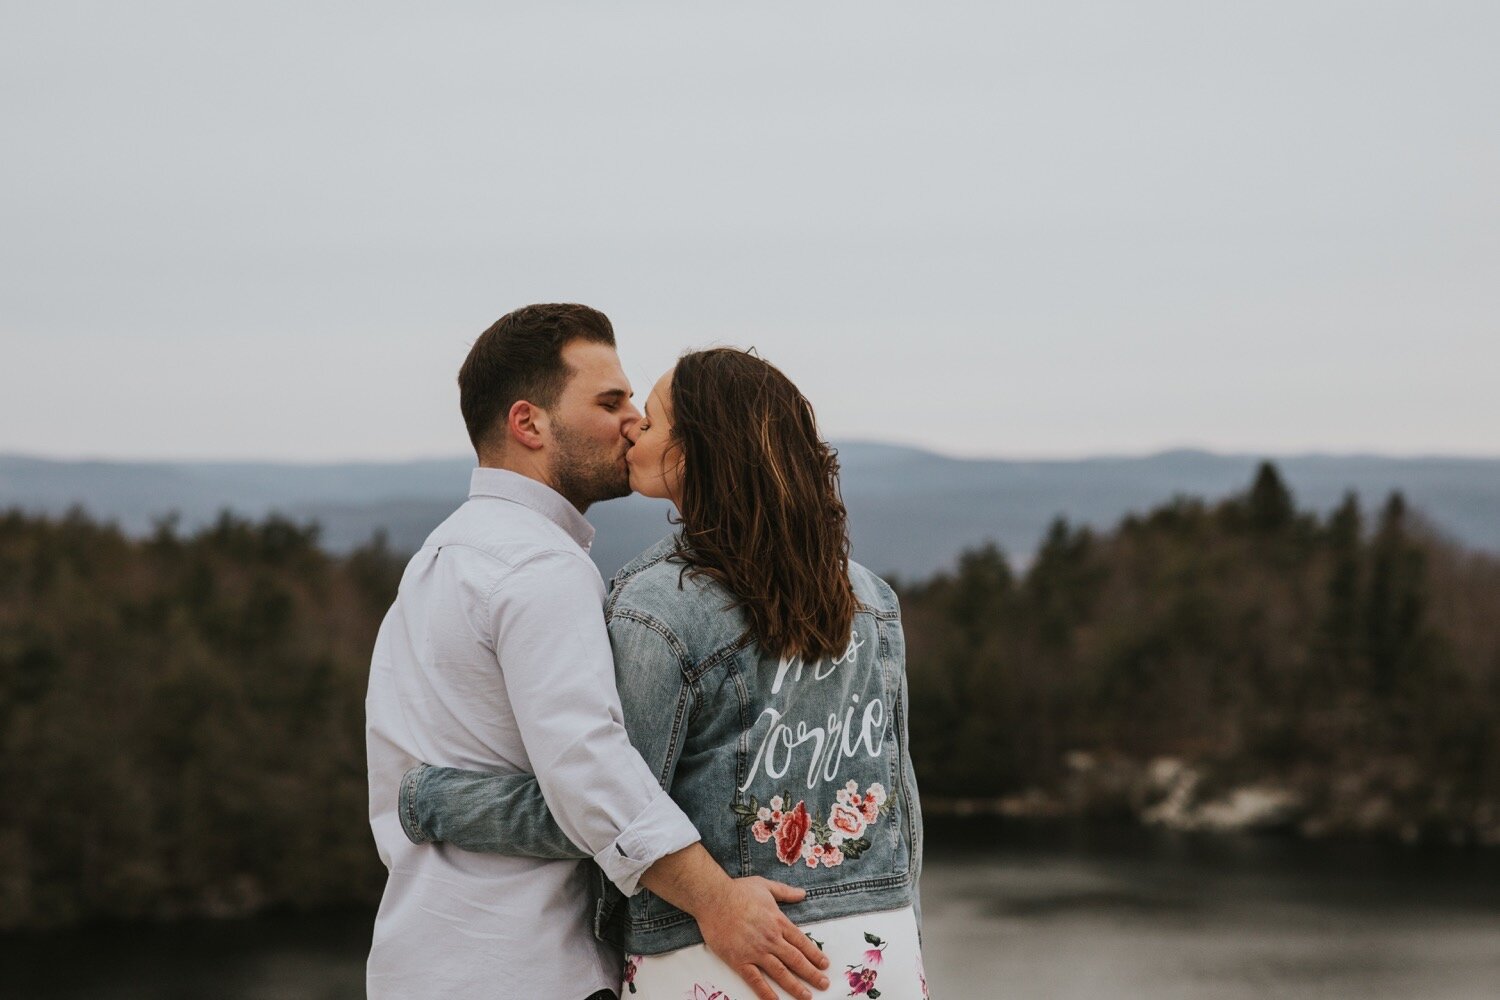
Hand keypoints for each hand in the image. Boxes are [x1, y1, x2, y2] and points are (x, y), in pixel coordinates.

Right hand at [695, 876, 830, 999]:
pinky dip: (766, 993)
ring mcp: (755, 951)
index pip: (802, 942)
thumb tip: (802, 893)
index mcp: (778, 922)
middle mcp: (771, 939)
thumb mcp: (765, 886)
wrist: (713, 898)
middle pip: (796, 960)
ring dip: (796, 986)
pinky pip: (755, 980)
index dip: (815, 955)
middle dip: (812, 974)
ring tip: (807, 996)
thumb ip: (785, 892)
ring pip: (780, 973)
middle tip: (824, 984)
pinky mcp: (739, 961)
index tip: (825, 964)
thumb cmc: (738, 890)